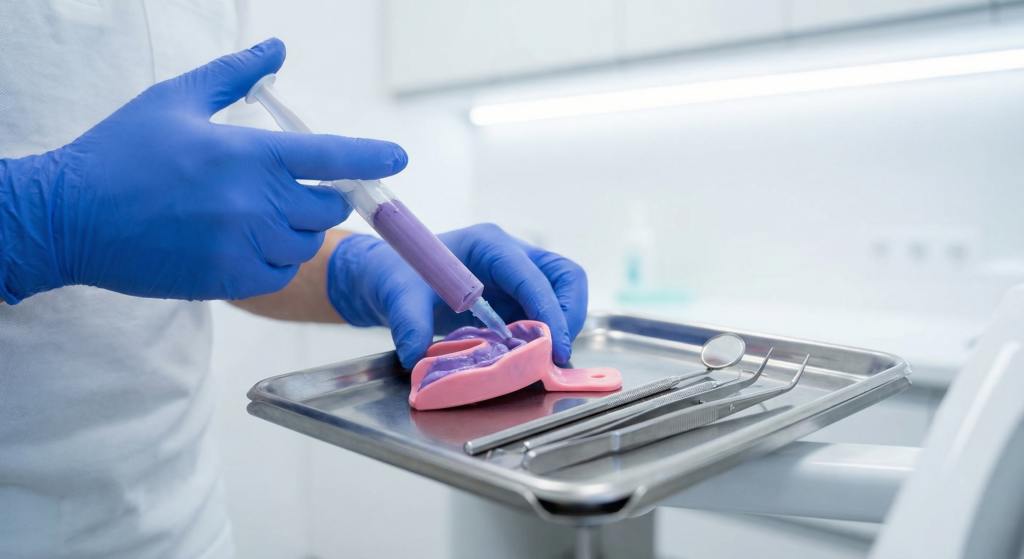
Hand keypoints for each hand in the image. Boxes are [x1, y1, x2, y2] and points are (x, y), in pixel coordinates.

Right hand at [0, 38, 406, 303]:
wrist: (70, 216)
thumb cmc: (123, 152)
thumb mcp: (176, 99)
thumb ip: (235, 75)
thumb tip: (277, 49)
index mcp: (248, 153)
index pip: (331, 156)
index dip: (371, 157)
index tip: (398, 158)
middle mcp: (254, 201)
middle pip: (328, 206)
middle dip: (321, 196)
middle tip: (293, 187)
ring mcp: (243, 245)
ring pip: (307, 243)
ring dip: (296, 229)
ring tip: (259, 214)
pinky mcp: (229, 280)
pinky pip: (281, 273)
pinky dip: (275, 260)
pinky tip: (244, 243)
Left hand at [327, 223, 587, 367]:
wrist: (389, 276)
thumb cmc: (397, 274)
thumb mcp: (398, 295)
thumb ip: (408, 321)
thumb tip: (416, 356)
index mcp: (488, 246)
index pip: (533, 275)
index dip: (550, 310)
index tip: (555, 346)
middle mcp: (510, 256)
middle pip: (565, 276)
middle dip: (569, 314)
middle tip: (558, 353)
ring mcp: (516, 276)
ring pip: (562, 293)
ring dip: (561, 326)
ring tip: (544, 359)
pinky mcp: (514, 297)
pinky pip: (544, 313)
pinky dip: (544, 336)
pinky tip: (528, 358)